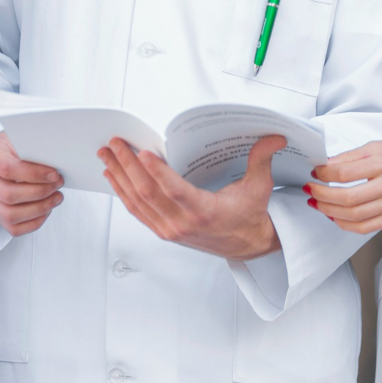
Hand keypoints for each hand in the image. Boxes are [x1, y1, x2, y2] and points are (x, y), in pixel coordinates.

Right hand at [0, 132, 62, 236]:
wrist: (11, 152)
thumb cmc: (21, 145)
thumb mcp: (26, 138)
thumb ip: (36, 148)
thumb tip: (55, 164)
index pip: (6, 169)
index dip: (33, 174)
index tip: (54, 174)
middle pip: (8, 195)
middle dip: (39, 192)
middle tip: (58, 185)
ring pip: (10, 215)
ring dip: (39, 209)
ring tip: (56, 198)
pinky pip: (13, 228)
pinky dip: (34, 222)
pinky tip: (47, 210)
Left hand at [97, 135, 283, 260]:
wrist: (246, 245)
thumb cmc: (249, 215)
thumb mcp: (258, 186)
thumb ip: (261, 159)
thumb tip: (274, 137)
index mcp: (205, 212)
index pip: (176, 191)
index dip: (158, 172)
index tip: (143, 152)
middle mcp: (183, 223)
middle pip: (148, 193)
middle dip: (127, 166)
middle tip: (115, 144)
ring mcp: (169, 229)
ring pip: (137, 202)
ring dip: (119, 177)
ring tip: (106, 155)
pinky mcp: (163, 231)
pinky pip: (137, 211)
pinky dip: (122, 192)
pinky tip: (113, 176)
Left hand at [306, 139, 381, 233]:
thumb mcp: (381, 146)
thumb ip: (352, 157)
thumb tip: (326, 165)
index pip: (346, 172)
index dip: (325, 174)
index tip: (315, 172)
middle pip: (348, 198)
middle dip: (323, 195)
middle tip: (311, 190)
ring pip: (355, 216)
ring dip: (330, 211)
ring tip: (318, 204)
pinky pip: (366, 227)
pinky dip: (346, 225)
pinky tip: (335, 217)